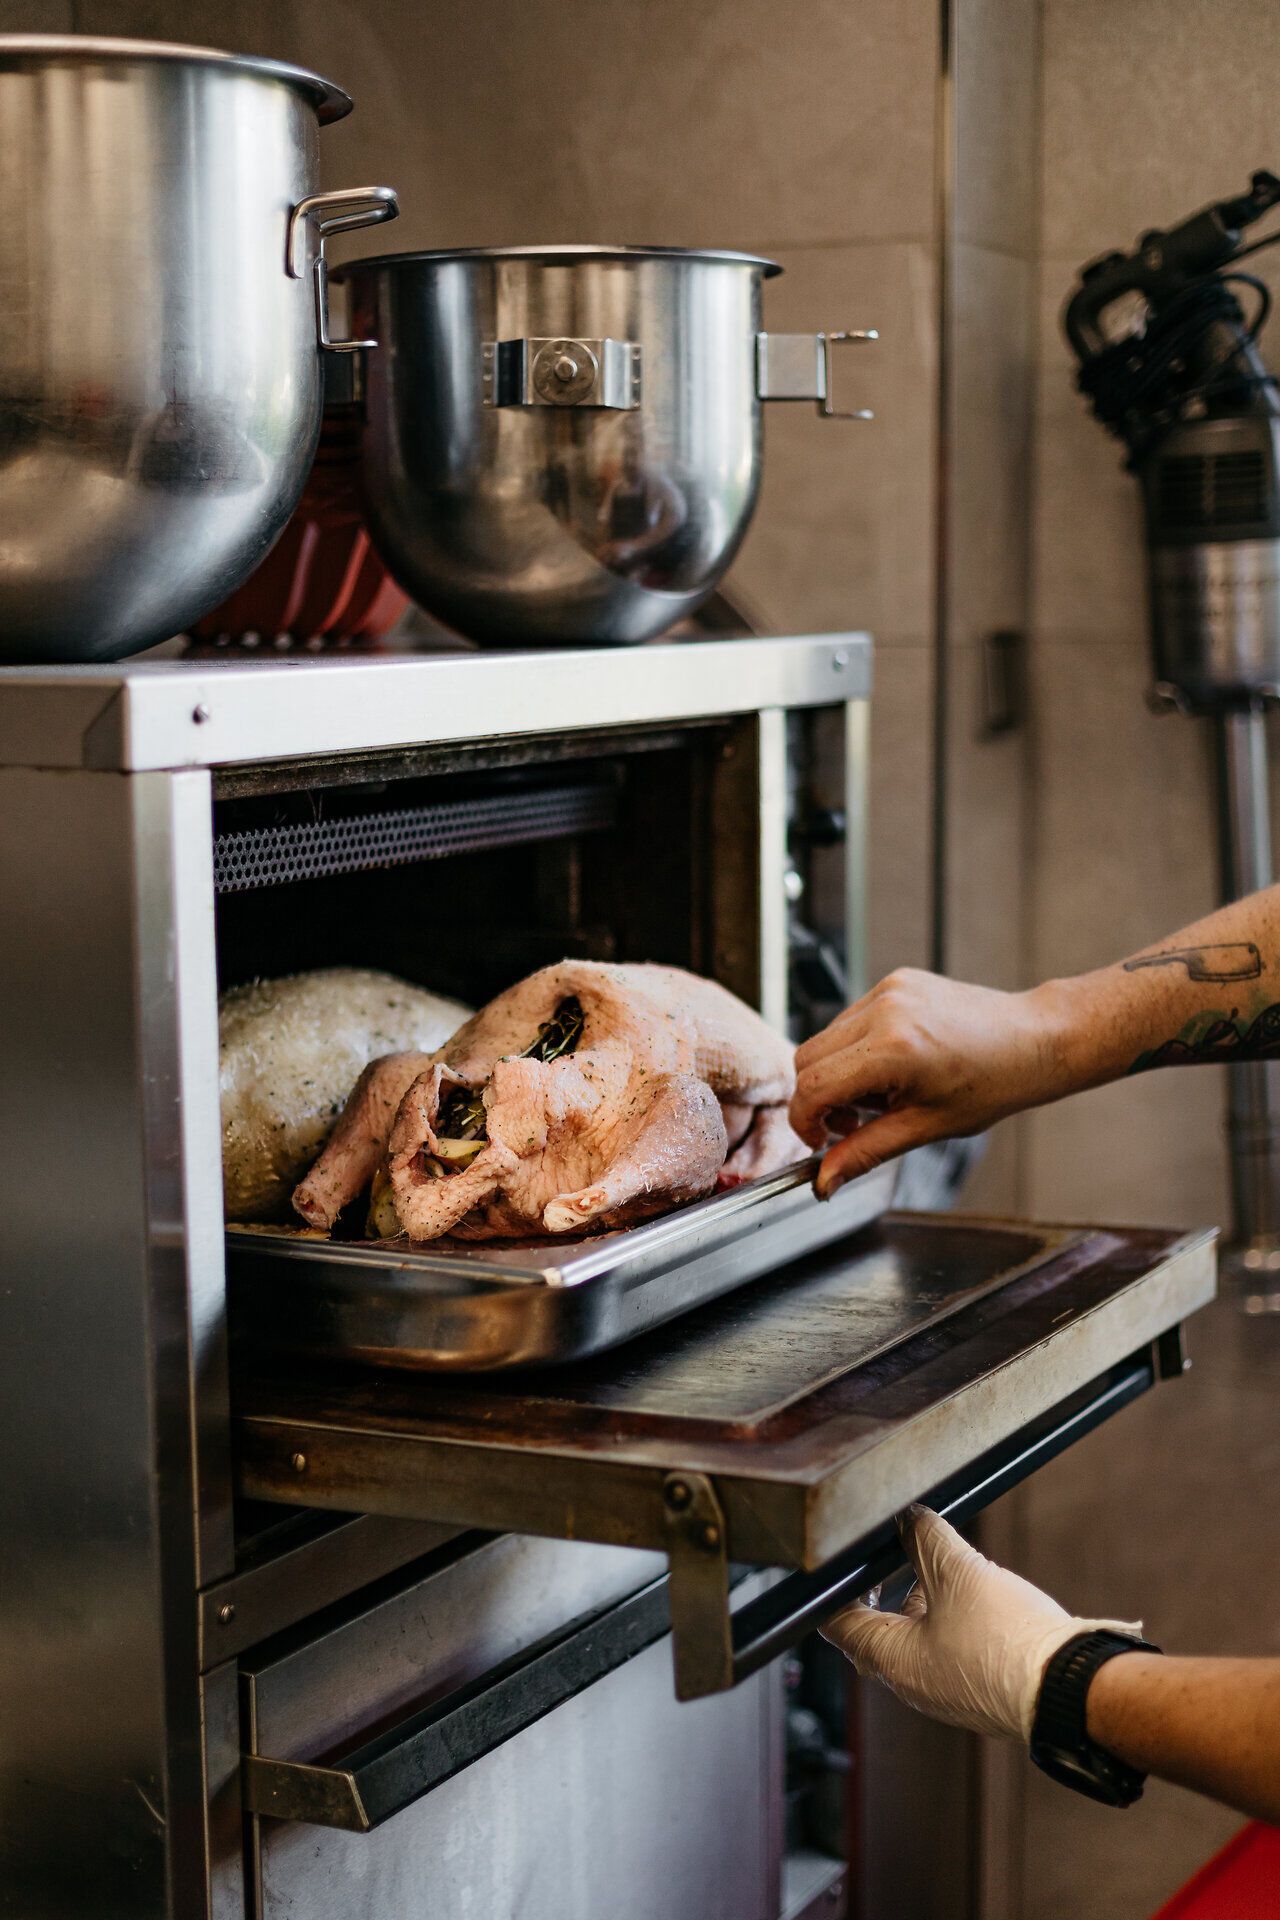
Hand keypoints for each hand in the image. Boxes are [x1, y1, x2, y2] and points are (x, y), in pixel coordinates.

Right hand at [789, 969, 1066, 1196]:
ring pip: (825, 1039)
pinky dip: (856, 1051)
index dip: (805, 1122)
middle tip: (854, 1124)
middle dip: (819, 1099)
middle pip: (808, 1059)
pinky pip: (850, 1020)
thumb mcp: (926, 1128)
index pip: (814, 1086)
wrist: (1034, 1039)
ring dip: (838, 1075)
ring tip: (882, 1096)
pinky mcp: (894, 981)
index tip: (821, 1142)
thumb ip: (866, 1151)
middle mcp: (884, 1011)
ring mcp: (888, 990)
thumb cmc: (993, 1086)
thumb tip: (824, 1181)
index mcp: (894, 1049)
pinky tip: (892, 1069)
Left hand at [822, 1506, 1141, 1740]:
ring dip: (920, 1599)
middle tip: (886, 1554)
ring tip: (935, 1561)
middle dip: (881, 1589)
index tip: (837, 1562)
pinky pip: (949, 1649)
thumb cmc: (1005, 1641)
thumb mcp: (957, 1572)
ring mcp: (948, 1690)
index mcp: (892, 1661)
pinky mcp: (980, 1688)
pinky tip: (972, 1590)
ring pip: (917, 1638)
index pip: (839, 1624)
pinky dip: (950, 1617)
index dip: (834, 1588)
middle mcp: (914, 1683)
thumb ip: (924, 1538)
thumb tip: (908, 1518)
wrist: (1070, 1689)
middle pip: (878, 1631)